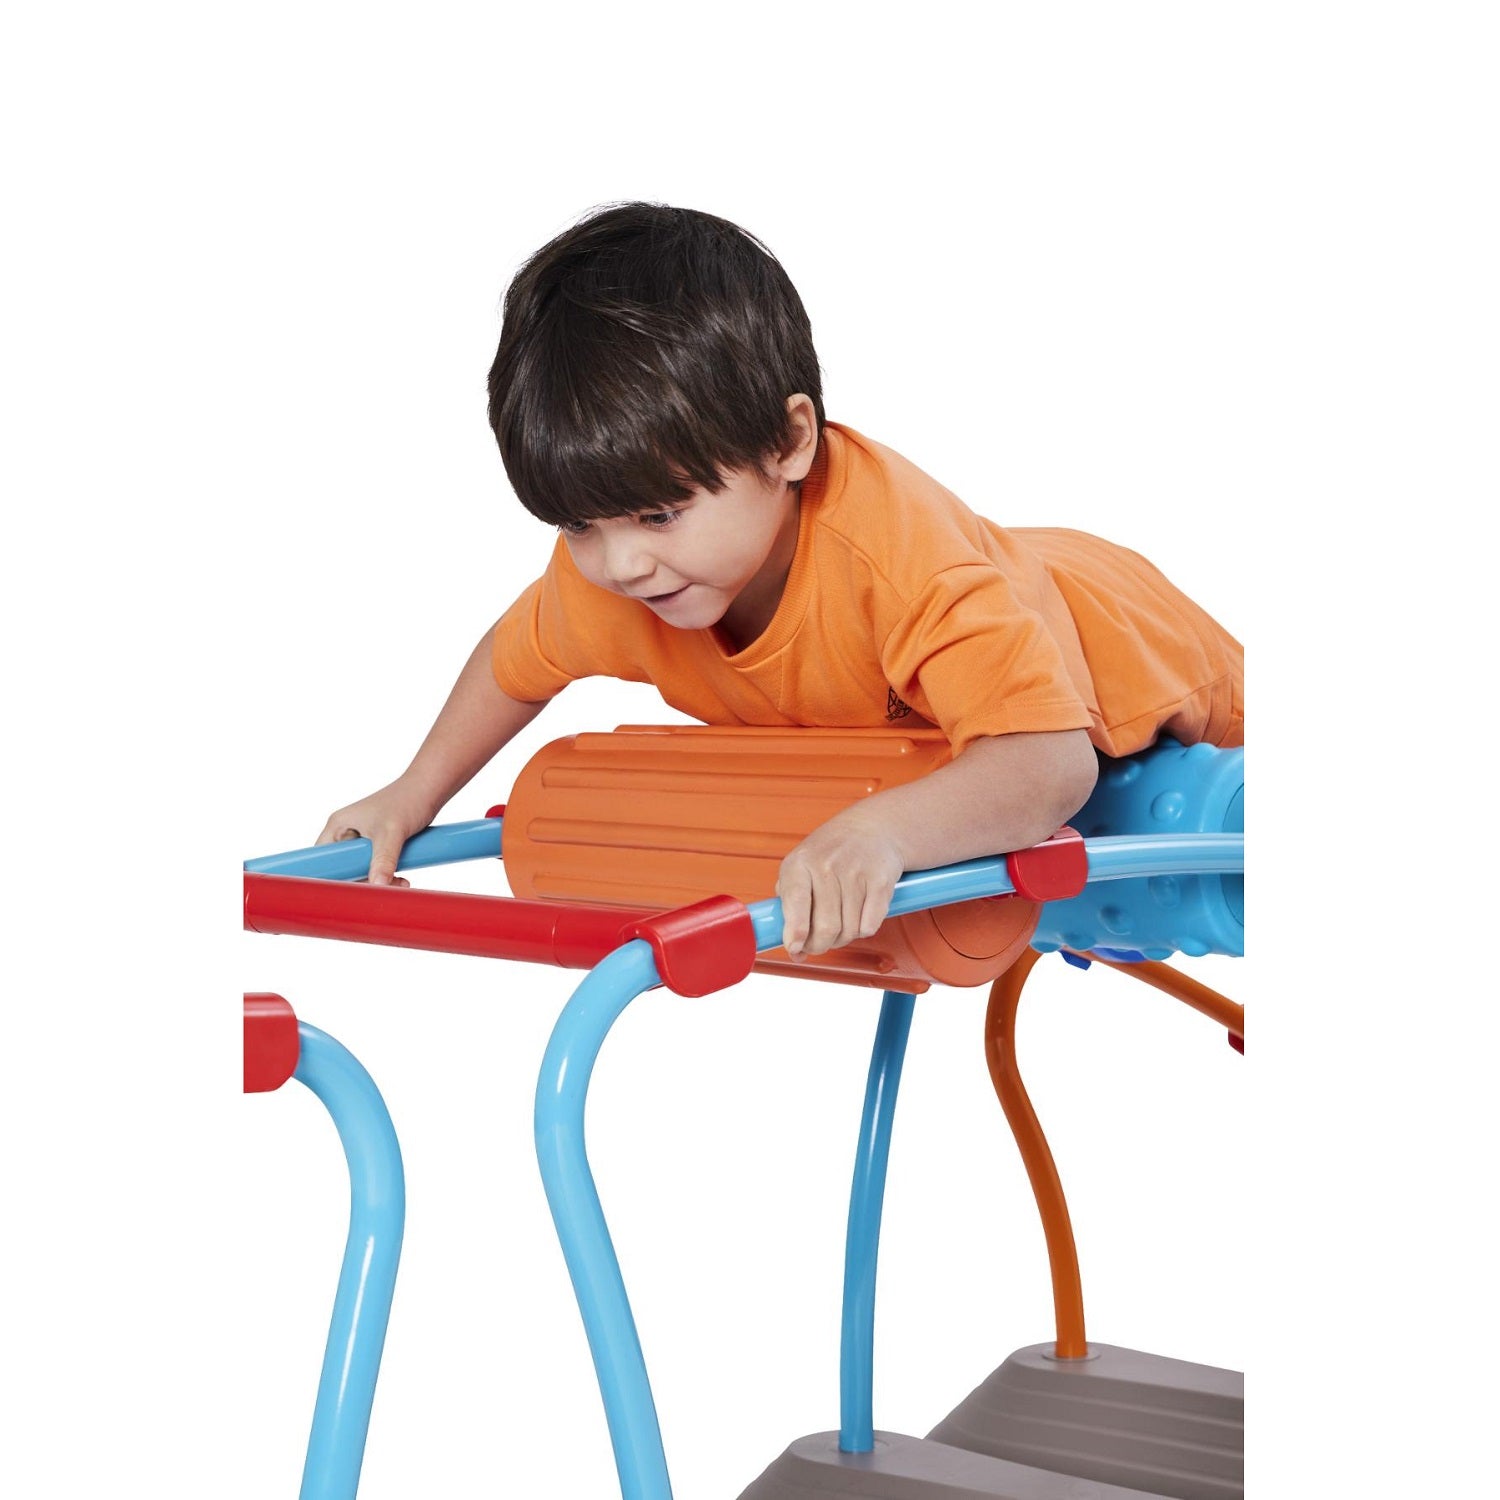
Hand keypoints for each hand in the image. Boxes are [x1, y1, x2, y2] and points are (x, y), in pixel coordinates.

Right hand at [315, 777, 436, 885]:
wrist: (431, 789)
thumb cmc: (407, 800)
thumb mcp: (392, 833)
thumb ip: (383, 859)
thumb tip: (377, 885)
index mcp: (338, 826)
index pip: (323, 859)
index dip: (331, 877)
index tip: (347, 892)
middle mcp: (347, 832)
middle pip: (344, 868)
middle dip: (363, 881)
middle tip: (383, 887)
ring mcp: (363, 839)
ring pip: (363, 869)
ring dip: (379, 880)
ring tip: (400, 882)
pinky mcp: (379, 843)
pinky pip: (377, 866)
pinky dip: (387, 874)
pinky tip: (402, 879)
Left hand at [776, 810, 904, 957]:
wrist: (870, 828)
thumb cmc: (829, 853)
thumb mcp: (800, 869)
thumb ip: (790, 907)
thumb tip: (794, 952)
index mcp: (800, 863)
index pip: (795, 902)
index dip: (795, 932)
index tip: (795, 947)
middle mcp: (827, 865)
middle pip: (826, 927)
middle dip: (820, 945)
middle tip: (819, 944)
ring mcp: (856, 873)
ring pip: (849, 931)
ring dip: (843, 938)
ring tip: (839, 925)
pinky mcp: (881, 882)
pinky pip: (870, 926)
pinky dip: (863, 930)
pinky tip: (858, 916)